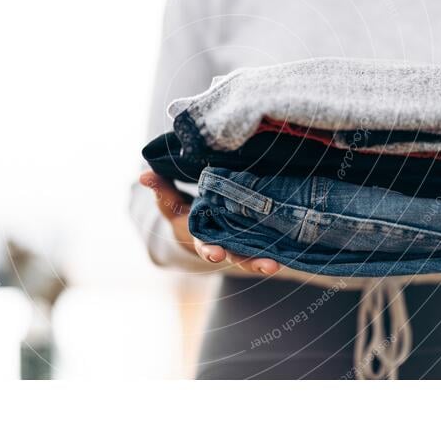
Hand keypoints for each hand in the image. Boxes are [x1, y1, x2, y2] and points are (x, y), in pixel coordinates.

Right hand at [139, 171, 280, 275]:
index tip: (214, 252)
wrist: (208, 222)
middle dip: (249, 262)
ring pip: (255, 254)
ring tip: (279, 264)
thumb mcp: (173, 202)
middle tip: (264, 266)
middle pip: (236, 256)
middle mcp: (225, 244)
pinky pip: (270, 244)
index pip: (205, 245)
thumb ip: (161, 189)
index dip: (210, 249)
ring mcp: (243, 242)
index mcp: (203, 236)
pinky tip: (296, 248)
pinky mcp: (260, 237)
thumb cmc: (188, 212)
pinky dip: (281, 248)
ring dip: (266, 260)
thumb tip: (144, 174)